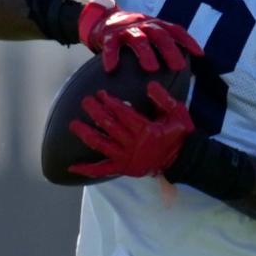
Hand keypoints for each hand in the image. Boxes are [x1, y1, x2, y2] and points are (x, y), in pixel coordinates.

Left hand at [67, 82, 194, 178]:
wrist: (184, 160)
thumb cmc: (180, 135)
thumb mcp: (178, 113)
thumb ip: (163, 99)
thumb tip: (149, 85)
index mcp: (146, 129)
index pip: (123, 113)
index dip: (110, 102)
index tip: (100, 93)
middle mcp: (134, 144)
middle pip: (109, 126)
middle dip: (96, 112)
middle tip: (85, 101)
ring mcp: (127, 158)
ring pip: (102, 145)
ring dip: (86, 134)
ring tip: (73, 124)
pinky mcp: (124, 169)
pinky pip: (103, 170)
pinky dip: (87, 170)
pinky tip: (72, 167)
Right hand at [77, 0, 202, 71]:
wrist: (104, 19)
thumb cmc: (134, 32)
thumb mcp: (151, 33)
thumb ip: (164, 45)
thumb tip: (185, 70)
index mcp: (157, 25)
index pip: (176, 30)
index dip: (188, 41)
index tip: (200, 55)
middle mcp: (144, 24)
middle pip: (160, 35)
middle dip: (170, 50)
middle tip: (178, 67)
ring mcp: (127, 29)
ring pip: (138, 40)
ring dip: (146, 53)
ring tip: (152, 69)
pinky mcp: (109, 35)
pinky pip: (111, 46)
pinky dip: (111, 56)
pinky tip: (111, 69)